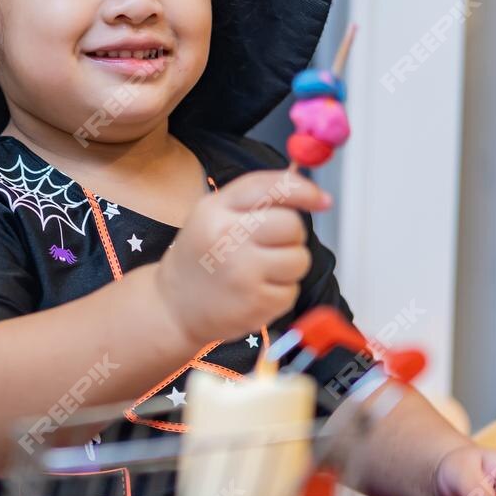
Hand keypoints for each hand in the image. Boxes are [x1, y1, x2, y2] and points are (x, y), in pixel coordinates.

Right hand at [153, 169, 329, 348]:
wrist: (173, 307)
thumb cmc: (201, 257)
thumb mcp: (213, 213)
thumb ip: (256, 196)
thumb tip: (313, 193)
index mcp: (216, 210)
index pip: (271, 188)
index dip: (304, 191)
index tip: (322, 200)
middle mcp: (228, 238)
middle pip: (292, 225)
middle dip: (292, 235)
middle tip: (274, 244)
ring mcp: (242, 273)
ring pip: (299, 259)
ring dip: (289, 265)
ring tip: (260, 271)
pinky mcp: (255, 304)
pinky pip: (292, 290)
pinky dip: (280, 292)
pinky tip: (255, 292)